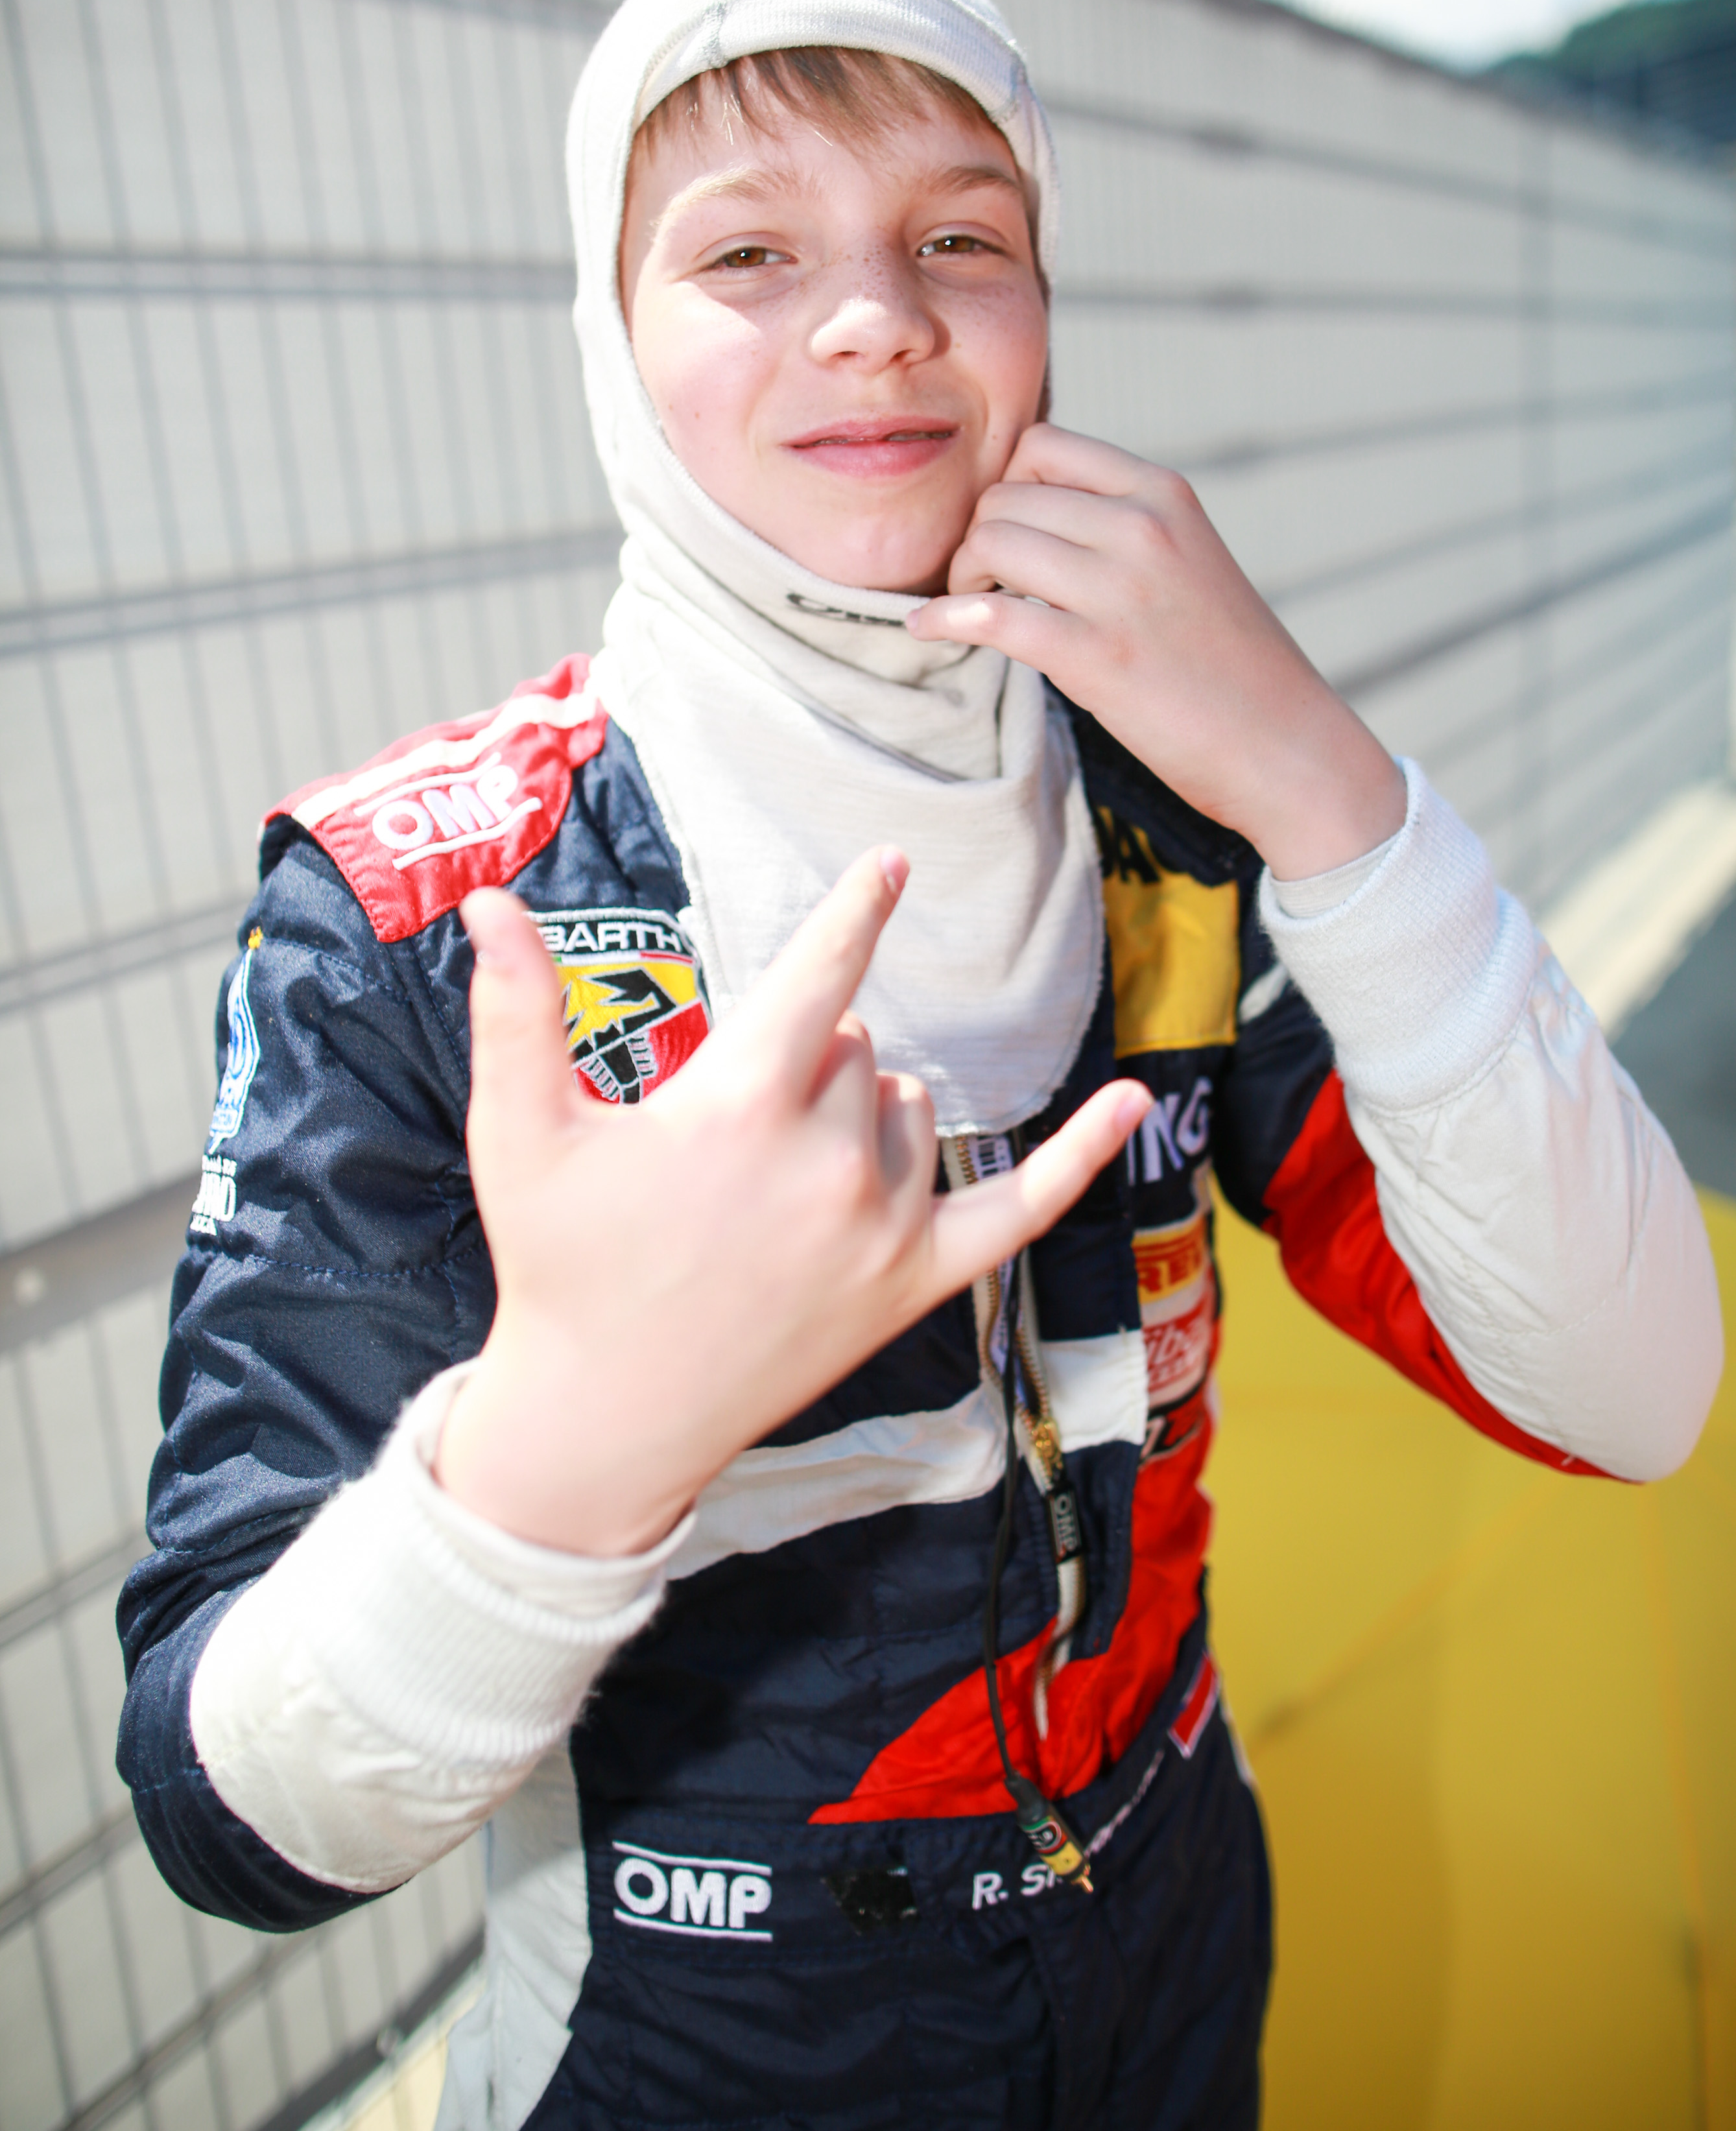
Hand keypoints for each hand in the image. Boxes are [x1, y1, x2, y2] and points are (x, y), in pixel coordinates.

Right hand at [436, 850, 1148, 1557]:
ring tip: (770, 1181)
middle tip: (720, 1144)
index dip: (853, 913)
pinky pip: (1022, 1207)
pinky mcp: (918, 1284)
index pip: (818, 978)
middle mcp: (830, 1162)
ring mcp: (884, 1227)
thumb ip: (514, 1011)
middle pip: (851, 1045)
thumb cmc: (560, 1265)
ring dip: (859, 1112)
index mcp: (741, 1109)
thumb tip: (487, 903)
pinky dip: (1080, 1154)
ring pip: (908, 1105)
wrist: (606, 1420)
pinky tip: (1130, 1101)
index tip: (893, 860)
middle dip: (796, 1064)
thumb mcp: (519, 1133)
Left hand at [906, 423, 1403, 877]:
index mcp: (1164, 493)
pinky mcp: (1097, 657)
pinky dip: (945, 619)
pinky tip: (930, 629)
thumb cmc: (1229, 660)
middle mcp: (1144, 527)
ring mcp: (1121, 591)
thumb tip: (1025, 508)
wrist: (1287, 745)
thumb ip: (1121, 523)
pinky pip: (991, 616)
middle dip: (977, 536)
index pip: (1042, 444)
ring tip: (977, 608)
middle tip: (984, 582)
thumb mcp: (1188, 557)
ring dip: (963, 577)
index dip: (1004, 484)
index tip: (1005, 529)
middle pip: (1005, 495)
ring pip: (990, 543)